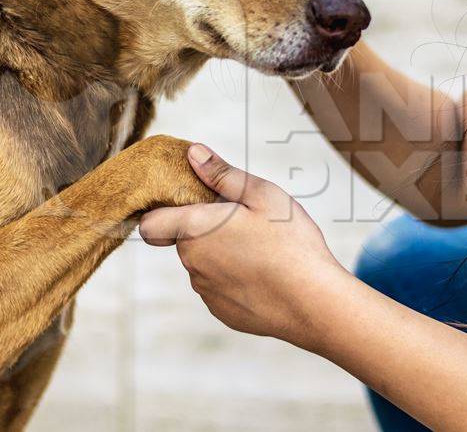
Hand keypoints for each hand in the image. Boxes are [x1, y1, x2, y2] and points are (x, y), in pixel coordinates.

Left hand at [139, 143, 348, 347]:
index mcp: (196, 230)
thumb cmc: (291, 243)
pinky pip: (220, 288)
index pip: (151, 224)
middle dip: (206, 228)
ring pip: (204, 264)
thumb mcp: (262, 195)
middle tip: (246, 222)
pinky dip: (236, 279)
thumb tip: (192, 152)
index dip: (163, 212)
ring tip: (262, 250)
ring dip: (222, 254)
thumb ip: (222, 174)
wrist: (315, 303)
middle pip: (185, 240)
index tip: (190, 204)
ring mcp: (206, 292)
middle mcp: (192, 264)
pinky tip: (265, 275)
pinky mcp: (222, 312)